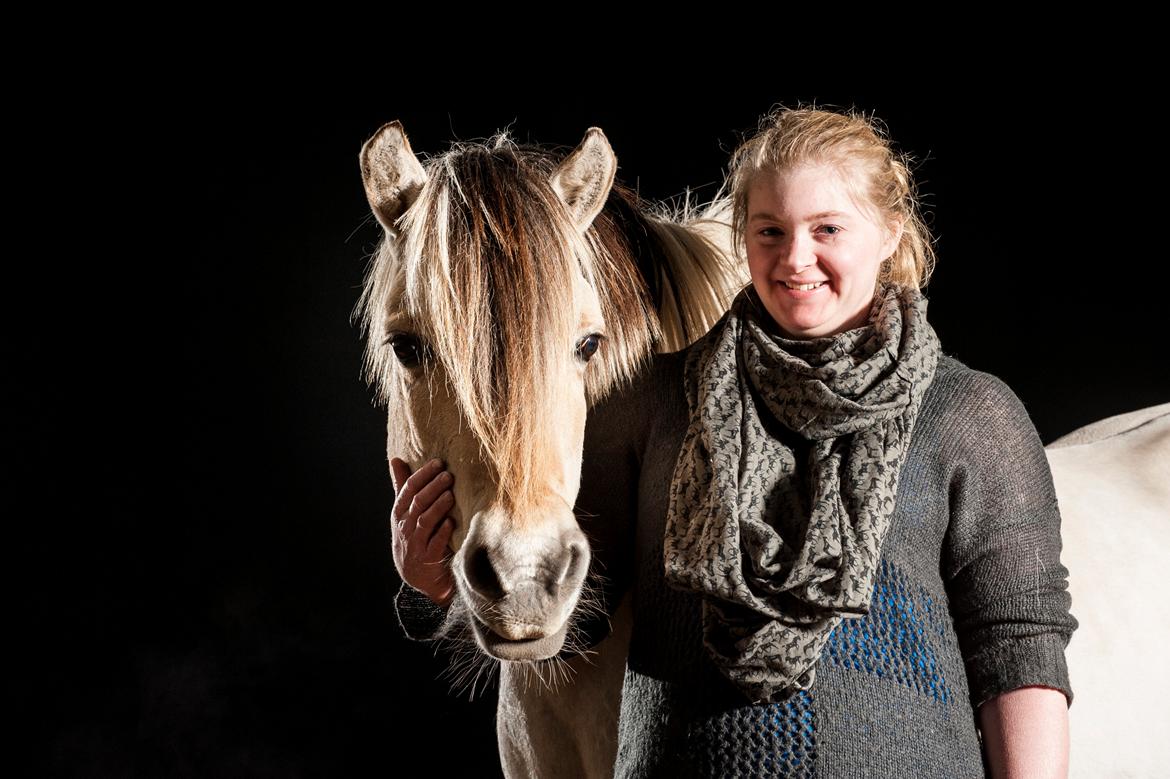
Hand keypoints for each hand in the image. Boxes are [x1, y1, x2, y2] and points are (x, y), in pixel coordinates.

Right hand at [390, 457, 456, 606]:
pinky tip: (452, 522)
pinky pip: (435, 543)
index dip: (422, 475)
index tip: (438, 462)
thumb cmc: (413, 535)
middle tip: (448, 475)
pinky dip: (443, 532)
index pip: (408, 489)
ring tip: (451, 495)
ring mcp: (415, 543)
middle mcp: (405, 527)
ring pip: (425, 521)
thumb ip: (402, 486)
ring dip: (438, 507)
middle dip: (433, 487)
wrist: (416, 574)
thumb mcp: (404, 512)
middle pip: (418, 503)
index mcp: (399, 513)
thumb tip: (395, 459)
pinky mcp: (427, 559)